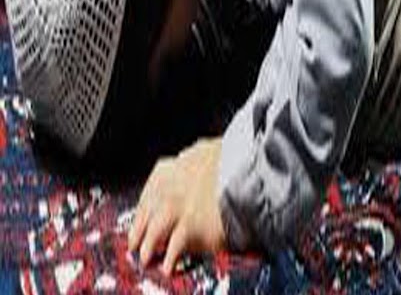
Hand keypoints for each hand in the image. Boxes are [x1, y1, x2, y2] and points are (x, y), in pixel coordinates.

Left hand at [128, 137, 226, 275]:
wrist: (250, 173)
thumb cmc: (232, 160)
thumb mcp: (206, 149)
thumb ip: (191, 156)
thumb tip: (186, 157)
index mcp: (170, 169)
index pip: (147, 194)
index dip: (142, 210)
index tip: (140, 221)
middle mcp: (168, 188)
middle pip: (145, 215)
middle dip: (138, 232)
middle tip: (135, 244)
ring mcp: (176, 209)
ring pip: (153, 234)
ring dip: (148, 249)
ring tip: (147, 259)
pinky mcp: (189, 228)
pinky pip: (173, 251)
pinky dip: (170, 261)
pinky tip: (169, 267)